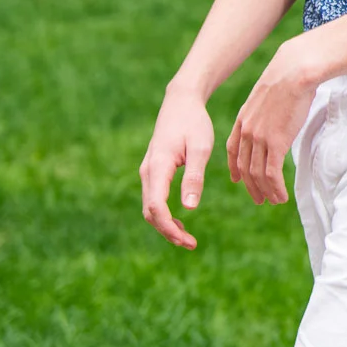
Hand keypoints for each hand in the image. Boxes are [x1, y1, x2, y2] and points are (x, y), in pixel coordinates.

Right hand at [139, 84, 214, 249]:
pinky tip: (181, 220)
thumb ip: (194, 176)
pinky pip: (153, 199)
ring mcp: (147, 172)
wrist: (181, 102)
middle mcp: (147, 172)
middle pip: (150, 212)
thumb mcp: (200, 147)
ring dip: (166, 225)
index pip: (156, 207)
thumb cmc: (194, 123)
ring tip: (187, 238)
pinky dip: (164, 214)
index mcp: (157, 168)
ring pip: (150, 208)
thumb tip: (190, 207)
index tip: (188, 240)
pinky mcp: (153, 172)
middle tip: (191, 244)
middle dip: (168, 231)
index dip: (169, 227)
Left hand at [224, 43, 321, 206]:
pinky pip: (272, 173)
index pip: (234, 150)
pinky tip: (281, 196)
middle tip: (259, 199)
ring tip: (273, 201)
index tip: (237, 179)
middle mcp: (247, 132)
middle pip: (245, 167)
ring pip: (258, 174)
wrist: (294, 71)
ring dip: (266, 191)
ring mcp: (260, 138)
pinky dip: (275, 188)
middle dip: (251, 186)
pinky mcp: (276, 142)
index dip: (235, 168)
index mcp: (243, 120)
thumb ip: (267, 110)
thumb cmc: (289, 78)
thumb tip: (276, 113)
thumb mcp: (269, 95)